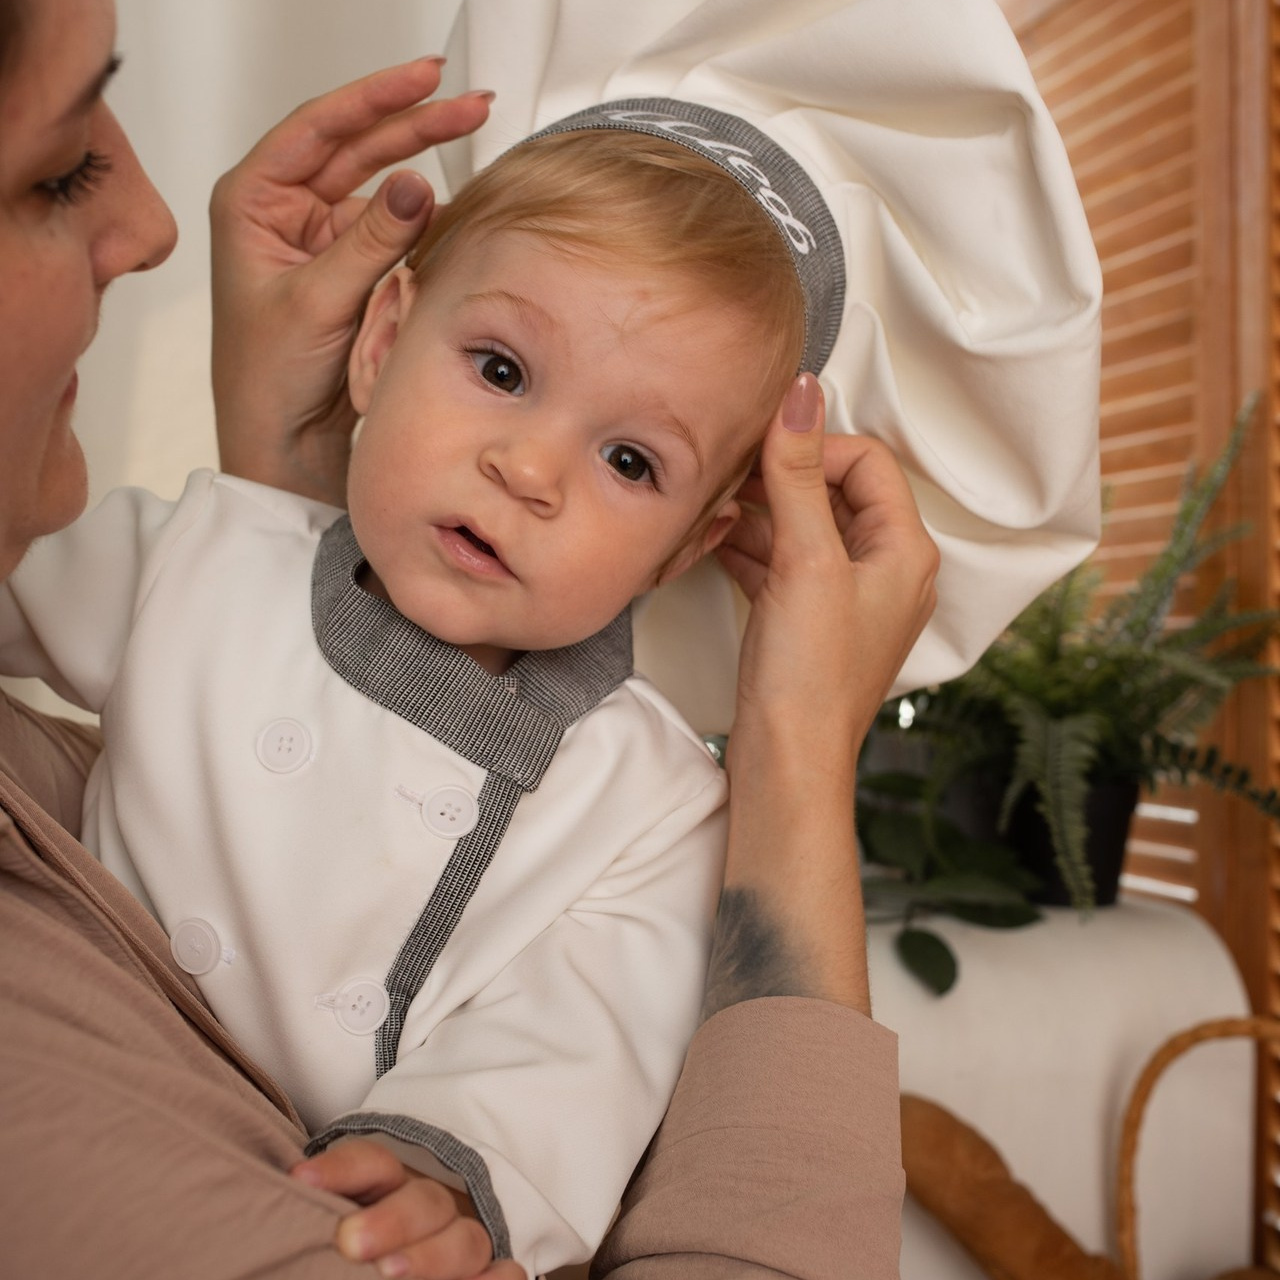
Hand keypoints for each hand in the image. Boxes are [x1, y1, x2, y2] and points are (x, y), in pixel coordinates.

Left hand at [211, 57, 492, 505]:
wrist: (282, 453)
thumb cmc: (266, 381)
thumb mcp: (317, 301)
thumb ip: (370, 240)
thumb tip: (419, 182)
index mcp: (253, 203)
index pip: (319, 129)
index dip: (375, 98)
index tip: (427, 77)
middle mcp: (288, 215)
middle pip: (358, 150)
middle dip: (414, 124)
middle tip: (472, 105)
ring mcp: (326, 245)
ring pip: (384, 190)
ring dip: (427, 167)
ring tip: (475, 136)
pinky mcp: (358, 278)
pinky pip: (400, 237)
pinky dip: (428, 223)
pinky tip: (458, 207)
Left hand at [291, 1139, 525, 1278]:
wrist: (404, 1251)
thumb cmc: (357, 1239)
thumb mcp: (331, 1222)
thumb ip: (312, 1223)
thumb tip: (271, 1214)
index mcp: (388, 1186)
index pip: (371, 1163)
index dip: (339, 1169)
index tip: (299, 1180)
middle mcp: (430, 1206)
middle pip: (421, 1201)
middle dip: (389, 1220)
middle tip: (350, 1242)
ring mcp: (462, 1240)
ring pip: (464, 1239)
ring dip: (432, 1256)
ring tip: (391, 1274)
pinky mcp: (484, 1273)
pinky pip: (505, 1274)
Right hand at [717, 373, 938, 770]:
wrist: (788, 761)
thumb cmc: (810, 675)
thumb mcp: (806, 562)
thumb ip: (799, 476)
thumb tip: (802, 394)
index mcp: (904, 551)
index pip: (866, 462)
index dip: (814, 446)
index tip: (761, 448)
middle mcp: (884, 569)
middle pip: (831, 492)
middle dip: (777, 480)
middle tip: (727, 476)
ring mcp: (846, 596)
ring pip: (801, 528)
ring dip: (756, 515)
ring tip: (710, 511)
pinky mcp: (810, 619)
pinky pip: (782, 563)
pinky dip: (749, 549)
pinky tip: (710, 543)